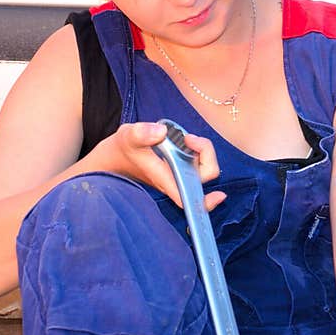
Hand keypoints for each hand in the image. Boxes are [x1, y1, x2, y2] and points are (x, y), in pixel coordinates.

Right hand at [98, 121, 225, 210]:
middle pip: (204, 178)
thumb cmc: (123, 149)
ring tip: (186, 137)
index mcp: (164, 180)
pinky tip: (189, 140)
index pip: (188, 197)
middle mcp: (175, 180)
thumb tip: (161, 132)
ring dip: (203, 151)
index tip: (220, 195)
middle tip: (189, 138)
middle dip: (207, 156)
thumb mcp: (128, 136)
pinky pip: (198, 162)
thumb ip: (141, 133)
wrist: (116, 156)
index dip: (206, 202)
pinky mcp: (181, 166)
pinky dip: (199, 151)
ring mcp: (179, 173)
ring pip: (203, 168)